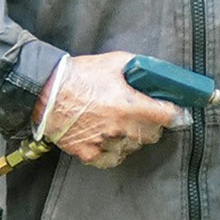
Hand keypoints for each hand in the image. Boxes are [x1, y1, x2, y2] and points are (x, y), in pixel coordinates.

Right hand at [37, 52, 185, 167]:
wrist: (46, 92)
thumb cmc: (80, 75)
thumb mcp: (114, 62)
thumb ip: (140, 68)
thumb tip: (158, 74)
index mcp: (129, 104)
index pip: (168, 116)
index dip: (174, 113)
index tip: (173, 112)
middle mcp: (121, 127)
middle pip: (153, 135)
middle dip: (151, 124)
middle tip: (141, 114)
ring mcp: (106, 143)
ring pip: (134, 147)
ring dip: (132, 137)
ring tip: (120, 124)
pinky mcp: (90, 154)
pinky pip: (114, 158)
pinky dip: (115, 150)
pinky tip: (109, 138)